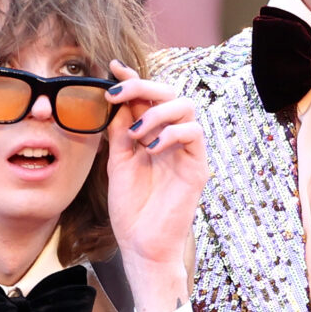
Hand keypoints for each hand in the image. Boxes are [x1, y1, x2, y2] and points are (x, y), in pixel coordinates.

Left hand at [103, 57, 207, 311]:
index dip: (133, 78)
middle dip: (144, 86)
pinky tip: (152, 147)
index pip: (148, 98)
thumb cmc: (130, 208)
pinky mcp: (197, 166)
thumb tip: (116, 98)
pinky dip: (171, 132)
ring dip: (157, 111)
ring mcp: (186, 151)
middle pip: (170, 93)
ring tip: (137, 133)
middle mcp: (171, 139)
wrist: (141, 243)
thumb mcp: (117, 161)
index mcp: (152, 135)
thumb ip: (119, 131)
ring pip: (186, 106)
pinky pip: (194, 133)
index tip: (113, 67)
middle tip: (120, 94)